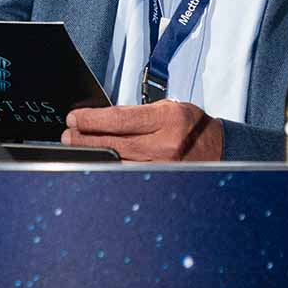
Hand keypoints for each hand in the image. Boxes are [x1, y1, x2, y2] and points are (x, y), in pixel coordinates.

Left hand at [62, 100, 223, 161]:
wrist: (219, 148)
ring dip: (92, 154)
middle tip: (68, 134)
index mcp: (167, 119)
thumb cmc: (192, 125)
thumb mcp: (168, 107)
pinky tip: (97, 163)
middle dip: (84, 137)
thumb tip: (101, 119)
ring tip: (77, 147)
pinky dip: (109, 167)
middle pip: (113, 142)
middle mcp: (165, 145)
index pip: (118, 119)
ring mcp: (162, 166)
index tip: (74, 118)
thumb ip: (137, 113)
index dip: (91, 120)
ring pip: (116, 161)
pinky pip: (127, 174)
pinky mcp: (160, 180)